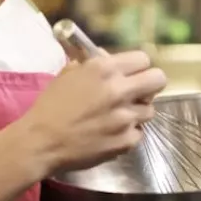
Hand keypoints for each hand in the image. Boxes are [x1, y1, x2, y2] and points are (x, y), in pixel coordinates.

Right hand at [17, 49, 167, 174]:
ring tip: (119, 116)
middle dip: (149, 85)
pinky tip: (113, 133)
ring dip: (137, 111)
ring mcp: (126, 118)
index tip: (130, 74)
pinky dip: (128, 132)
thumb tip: (108, 60)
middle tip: (136, 92)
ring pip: (150, 109)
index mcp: (104, 69)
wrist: (42, 141)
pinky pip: (139, 132)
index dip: (137, 67)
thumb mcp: (67, 74)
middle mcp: (119, 90)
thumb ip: (92, 64)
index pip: (143, 59)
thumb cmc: (50, 105)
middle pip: (158, 80)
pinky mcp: (127, 141)